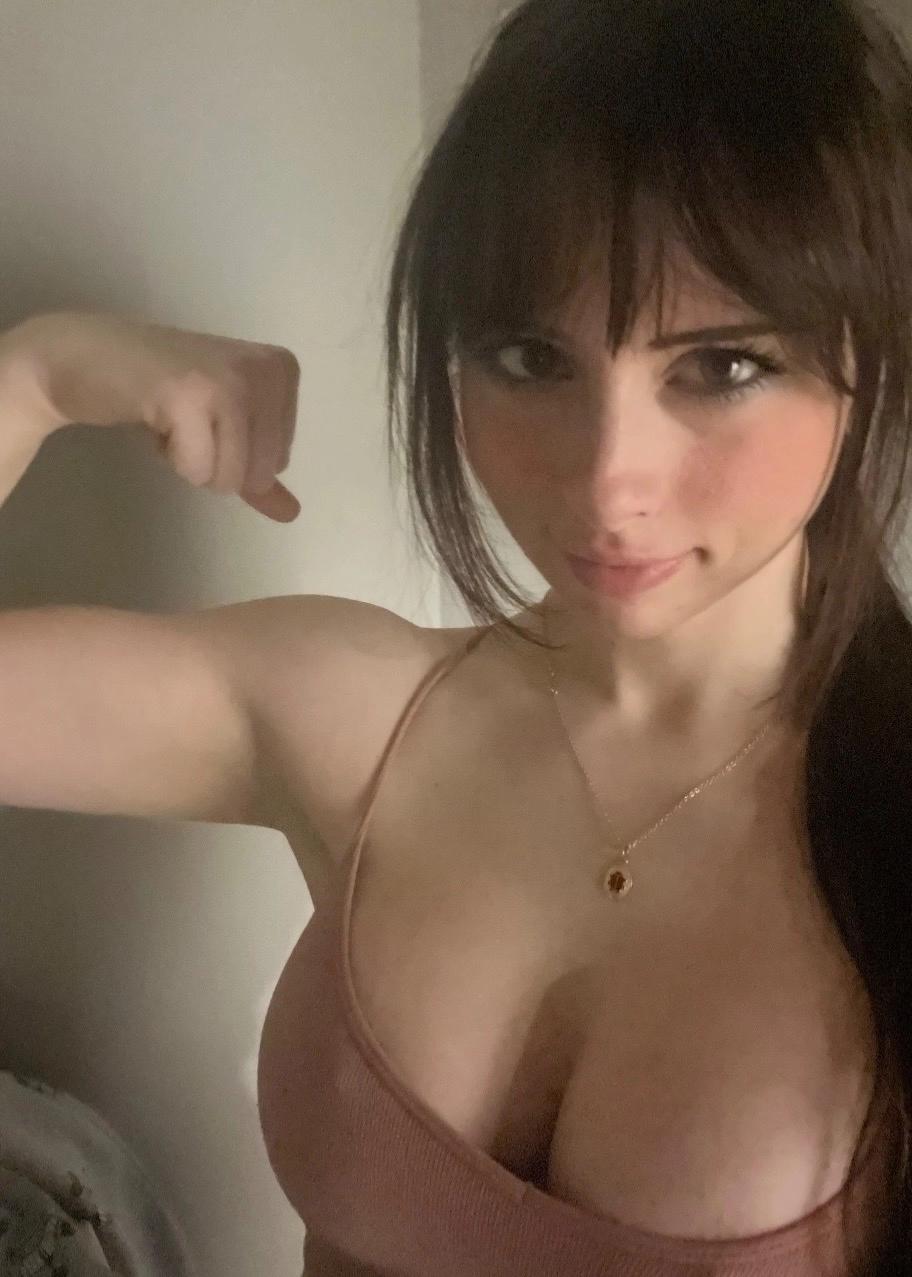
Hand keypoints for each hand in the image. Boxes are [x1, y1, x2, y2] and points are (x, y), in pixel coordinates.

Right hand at [16, 310, 301, 522]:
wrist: (85, 357)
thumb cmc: (161, 392)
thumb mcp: (222, 428)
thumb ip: (258, 470)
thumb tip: (292, 514)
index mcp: (282, 370)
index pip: (278, 462)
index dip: (234, 454)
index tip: (206, 416)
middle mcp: (265, 369)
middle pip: (259, 473)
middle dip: (214, 464)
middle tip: (185, 419)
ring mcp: (229, 380)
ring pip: (230, 476)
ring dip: (191, 462)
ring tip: (170, 418)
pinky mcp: (190, 396)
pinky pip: (197, 470)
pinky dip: (170, 458)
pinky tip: (153, 418)